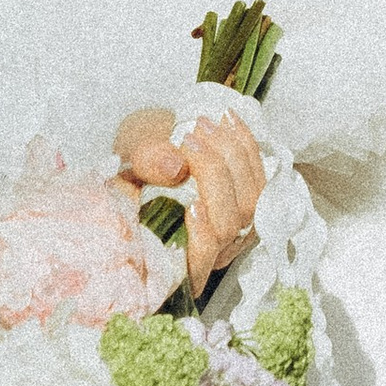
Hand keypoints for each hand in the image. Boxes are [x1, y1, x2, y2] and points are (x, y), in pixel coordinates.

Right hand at [115, 104, 266, 293]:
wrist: (151, 155)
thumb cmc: (132, 172)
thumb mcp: (124, 166)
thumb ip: (144, 166)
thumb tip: (175, 166)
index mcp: (175, 259)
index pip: (198, 266)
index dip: (202, 240)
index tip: (192, 206)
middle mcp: (213, 252)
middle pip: (229, 224)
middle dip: (213, 175)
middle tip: (189, 137)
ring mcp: (239, 228)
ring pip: (251, 201)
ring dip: (231, 156)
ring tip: (204, 125)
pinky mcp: (254, 201)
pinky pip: (261, 176)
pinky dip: (246, 145)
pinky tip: (227, 120)